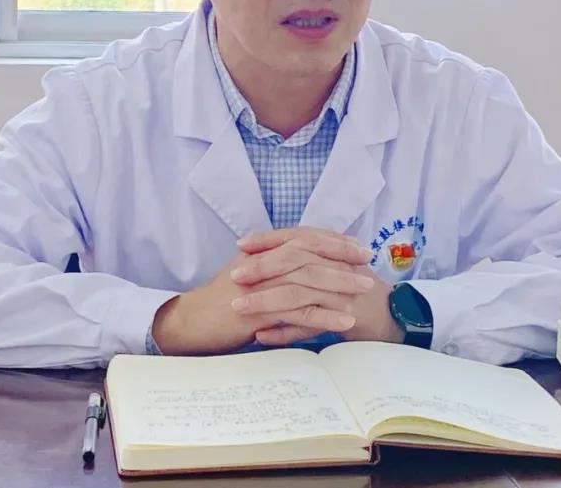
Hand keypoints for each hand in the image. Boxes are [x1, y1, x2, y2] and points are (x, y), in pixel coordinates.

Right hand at [151, 229, 374, 354]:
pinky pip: (297, 311)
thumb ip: (274, 268)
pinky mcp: (257, 311)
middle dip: (342, 259)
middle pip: (309, 253)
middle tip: (368, 265)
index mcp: (261, 252)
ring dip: (340, 285)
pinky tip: (344, 320)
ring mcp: (259, 286)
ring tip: (364, 292)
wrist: (192, 322)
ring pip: (307, 279)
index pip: (303, 237)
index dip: (332, 241)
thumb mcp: (249, 277)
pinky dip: (324, 315)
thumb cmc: (222, 303)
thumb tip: (306, 264)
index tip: (358, 247)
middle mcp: (261, 262)